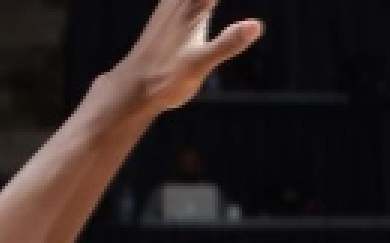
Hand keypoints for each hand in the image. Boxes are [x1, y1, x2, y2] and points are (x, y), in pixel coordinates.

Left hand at [109, 0, 262, 113]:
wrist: (133, 87)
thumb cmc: (166, 79)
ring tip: (211, 2)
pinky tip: (199, 5)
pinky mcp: (167, 13)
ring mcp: (172, 5)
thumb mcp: (200, 65)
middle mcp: (180, 1)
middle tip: (214, 3)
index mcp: (193, 8)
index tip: (251, 16)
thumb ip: (227, 44)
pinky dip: (202, 1)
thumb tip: (256, 25)